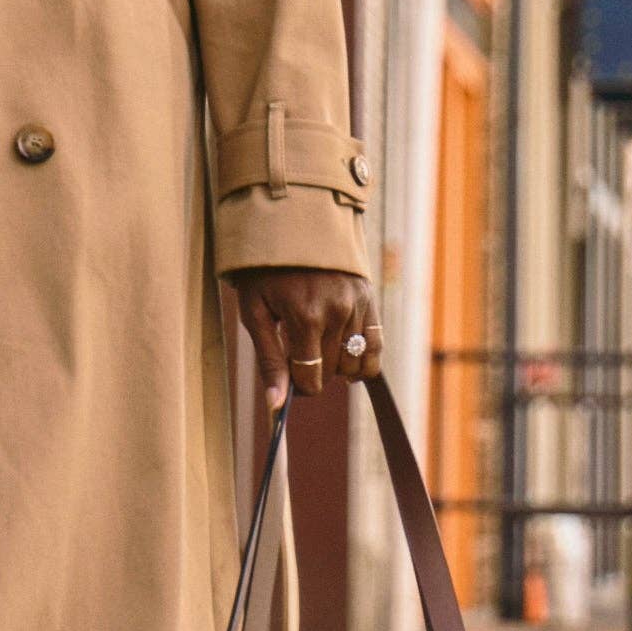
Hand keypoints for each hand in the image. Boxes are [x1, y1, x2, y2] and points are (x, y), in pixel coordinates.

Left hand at [232, 270, 381, 411]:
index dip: (299, 386)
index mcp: (305, 317)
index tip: (288, 373)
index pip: (311, 379)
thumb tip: (276, 406)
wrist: (291, 224)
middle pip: (332, 373)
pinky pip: (376, 345)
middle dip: (313, 373)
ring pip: (354, 364)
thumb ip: (269, 361)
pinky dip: (364, 360)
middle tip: (296, 353)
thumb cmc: (265, 272)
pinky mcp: (368, 298)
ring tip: (318, 346)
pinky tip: (348, 360)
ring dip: (336, 365)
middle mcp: (337, 311)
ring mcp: (357, 304)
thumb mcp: (255, 312)